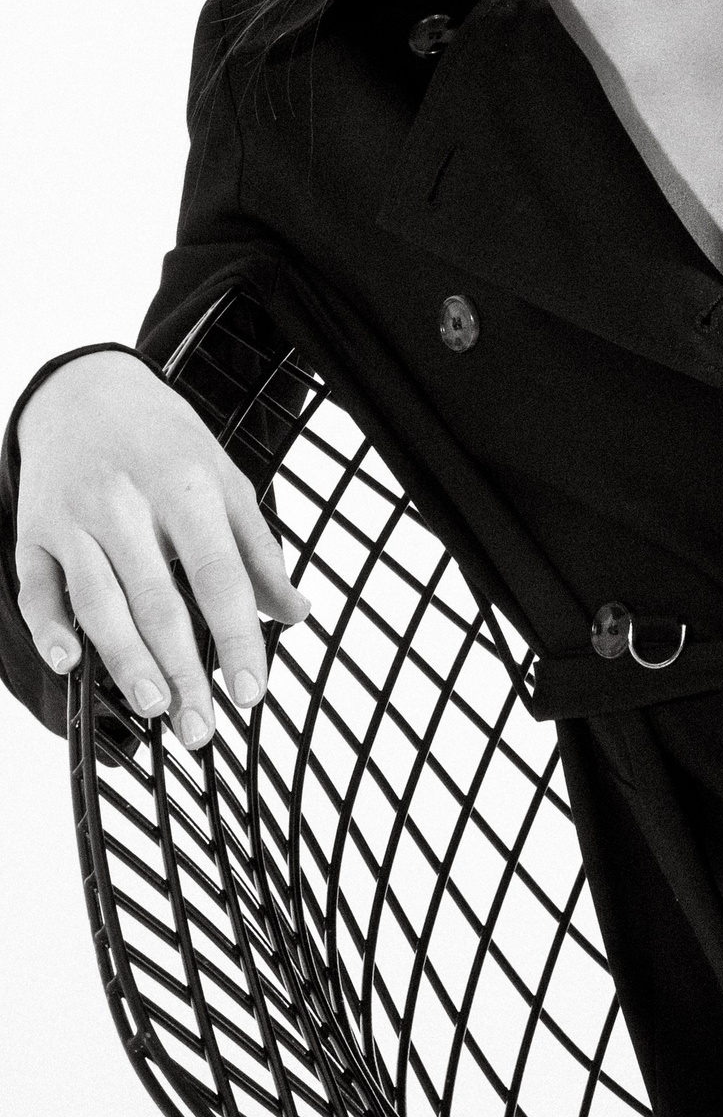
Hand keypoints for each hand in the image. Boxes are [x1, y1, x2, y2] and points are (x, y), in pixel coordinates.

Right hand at [14, 348, 306, 748]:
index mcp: (187, 488)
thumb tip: (295, 614)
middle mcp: (127, 504)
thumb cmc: (165, 442)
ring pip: (98, 601)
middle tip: (201, 727)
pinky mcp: (33, 531)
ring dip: (125, 660)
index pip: (219, 576)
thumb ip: (258, 551)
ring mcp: (74, 518)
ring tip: (154, 707)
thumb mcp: (225, 480)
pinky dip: (49, 628)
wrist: (86, 389)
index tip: (253, 692)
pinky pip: (36, 588)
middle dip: (182, 671)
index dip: (239, 637)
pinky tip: (68, 664)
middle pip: (158, 600)